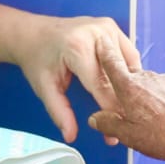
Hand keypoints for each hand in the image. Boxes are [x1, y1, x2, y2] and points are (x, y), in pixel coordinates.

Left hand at [14, 14, 141, 143]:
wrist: (33, 33)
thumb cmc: (38, 59)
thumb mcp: (44, 87)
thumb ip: (59, 112)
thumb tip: (70, 135)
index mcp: (78, 47)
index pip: (102, 86)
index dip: (110, 112)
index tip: (114, 134)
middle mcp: (97, 33)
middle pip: (120, 76)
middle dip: (123, 104)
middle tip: (124, 127)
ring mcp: (107, 28)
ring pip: (130, 66)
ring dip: (131, 89)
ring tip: (128, 111)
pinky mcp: (113, 27)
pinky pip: (130, 56)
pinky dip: (131, 74)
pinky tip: (128, 91)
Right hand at [87, 36, 164, 163]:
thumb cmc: (162, 139)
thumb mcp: (126, 136)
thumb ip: (107, 124)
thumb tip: (97, 119)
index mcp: (130, 88)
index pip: (112, 63)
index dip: (105, 51)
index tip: (102, 42)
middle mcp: (149, 79)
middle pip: (134, 79)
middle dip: (132, 92)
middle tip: (135, 113)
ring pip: (153, 85)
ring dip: (151, 97)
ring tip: (156, 120)